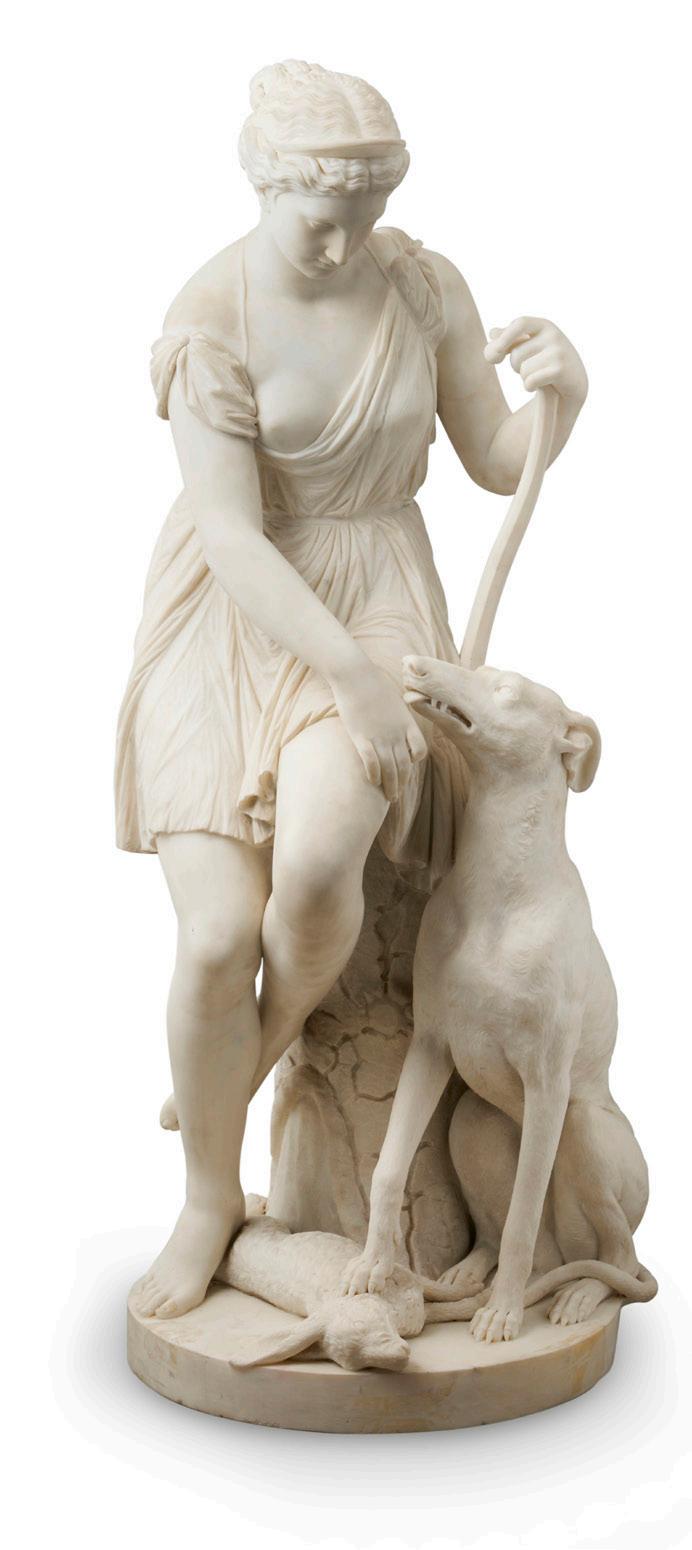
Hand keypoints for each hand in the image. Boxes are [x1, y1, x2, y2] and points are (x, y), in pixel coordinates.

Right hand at [333, 663, 427, 802]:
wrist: (355, 674)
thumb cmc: (373, 683)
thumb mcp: (394, 699)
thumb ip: (398, 714)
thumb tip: (396, 719)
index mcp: (407, 724)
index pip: (420, 750)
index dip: (415, 762)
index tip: (407, 766)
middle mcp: (396, 733)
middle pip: (405, 766)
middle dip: (402, 783)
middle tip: (397, 796)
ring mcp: (379, 736)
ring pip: (389, 769)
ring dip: (390, 786)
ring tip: (389, 797)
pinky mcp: (361, 737)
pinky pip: (371, 762)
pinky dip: (373, 775)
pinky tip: (372, 781)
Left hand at [484, 316, 587, 403]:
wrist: (574, 381)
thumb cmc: (546, 361)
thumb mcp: (530, 346)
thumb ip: (509, 338)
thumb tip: (492, 333)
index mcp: (543, 325)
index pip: (520, 323)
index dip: (504, 337)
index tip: (493, 356)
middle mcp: (553, 335)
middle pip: (516, 354)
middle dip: (516, 366)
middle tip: (530, 367)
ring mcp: (559, 352)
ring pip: (523, 369)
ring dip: (525, 377)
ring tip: (539, 375)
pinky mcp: (560, 370)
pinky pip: (530, 381)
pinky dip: (530, 386)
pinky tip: (542, 385)